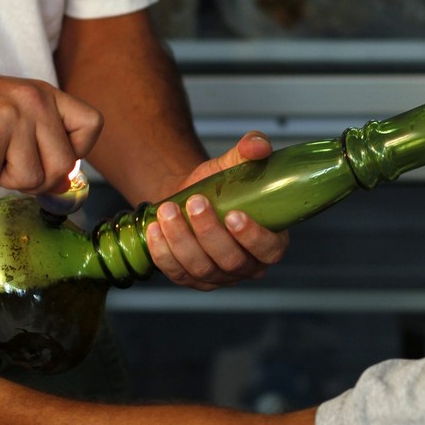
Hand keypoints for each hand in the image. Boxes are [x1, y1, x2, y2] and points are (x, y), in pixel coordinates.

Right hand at [0, 61, 102, 192]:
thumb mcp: (17, 109)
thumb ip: (44, 140)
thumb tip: (64, 186)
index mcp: (47, 95)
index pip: (93, 125)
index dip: (78, 150)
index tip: (50, 154)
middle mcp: (36, 103)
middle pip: (63, 167)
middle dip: (36, 179)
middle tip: (7, 164)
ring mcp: (13, 120)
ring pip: (31, 180)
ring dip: (2, 177)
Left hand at [145, 132, 289, 289]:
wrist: (188, 199)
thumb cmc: (218, 187)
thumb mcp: (234, 165)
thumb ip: (249, 150)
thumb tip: (257, 145)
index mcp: (270, 242)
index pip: (269, 250)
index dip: (253, 237)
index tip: (233, 215)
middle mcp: (246, 266)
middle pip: (231, 261)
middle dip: (209, 232)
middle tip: (194, 201)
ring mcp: (217, 277)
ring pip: (201, 267)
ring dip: (181, 239)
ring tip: (167, 210)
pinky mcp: (189, 279)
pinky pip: (175, 272)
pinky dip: (162, 251)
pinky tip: (154, 229)